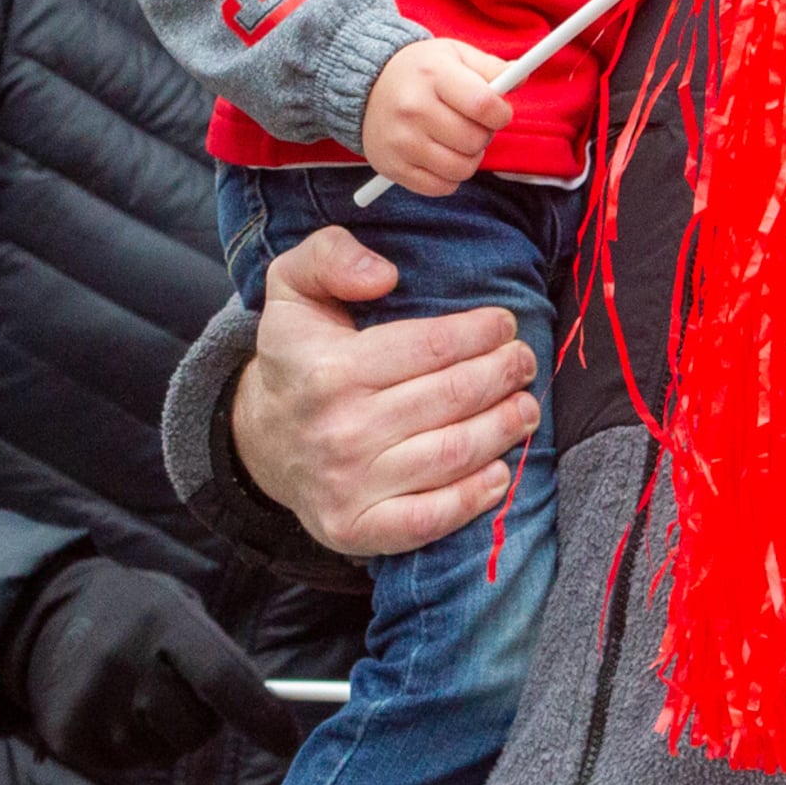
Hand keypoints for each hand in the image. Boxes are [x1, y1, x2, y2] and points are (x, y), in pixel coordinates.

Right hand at [2, 555, 299, 767]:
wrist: (44, 616)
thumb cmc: (133, 612)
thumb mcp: (176, 607)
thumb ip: (218, 653)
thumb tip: (267, 709)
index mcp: (160, 619)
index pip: (223, 678)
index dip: (260, 716)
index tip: (286, 742)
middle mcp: (124, 662)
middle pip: (197, 727)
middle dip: (204, 718)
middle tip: (177, 687)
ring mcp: (93, 704)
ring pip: (166, 751)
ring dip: (166, 732)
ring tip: (137, 692)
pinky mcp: (71, 737)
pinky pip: (131, 762)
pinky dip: (134, 743)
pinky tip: (112, 708)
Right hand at [232, 225, 542, 556]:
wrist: (259, 439)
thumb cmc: (295, 358)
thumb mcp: (291, 286)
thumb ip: (329, 256)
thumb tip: (385, 275)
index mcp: (330, 369)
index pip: (431, 347)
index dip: (480, 332)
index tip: (504, 323)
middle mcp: (340, 430)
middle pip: (451, 398)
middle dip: (502, 374)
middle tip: (524, 362)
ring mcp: (348, 485)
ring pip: (451, 454)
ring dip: (503, 429)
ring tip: (526, 408)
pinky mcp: (356, 528)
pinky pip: (429, 518)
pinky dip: (473, 498)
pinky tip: (501, 474)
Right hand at [358, 37, 508, 196]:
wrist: (364, 85)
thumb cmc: (420, 70)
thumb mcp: (454, 55)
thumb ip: (490, 67)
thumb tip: (521, 78)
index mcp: (433, 76)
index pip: (483, 104)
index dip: (501, 113)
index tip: (498, 112)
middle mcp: (413, 109)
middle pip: (474, 140)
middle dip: (484, 135)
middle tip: (473, 124)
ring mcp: (401, 141)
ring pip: (461, 168)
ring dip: (469, 158)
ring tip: (457, 141)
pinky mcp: (392, 167)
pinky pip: (440, 187)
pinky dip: (449, 177)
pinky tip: (441, 156)